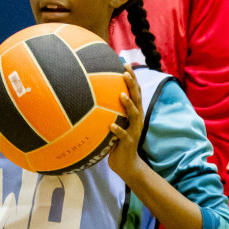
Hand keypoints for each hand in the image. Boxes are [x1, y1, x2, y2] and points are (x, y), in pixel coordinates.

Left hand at [107, 67, 145, 183]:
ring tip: (121, 95)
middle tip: (125, 72)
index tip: (125, 63)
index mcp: (134, 113)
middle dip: (132, 84)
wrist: (126, 164)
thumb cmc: (117, 141)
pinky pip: (123, 136)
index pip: (135, 92)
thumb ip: (109, 110)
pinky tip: (111, 125)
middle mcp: (136, 120)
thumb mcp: (115, 122)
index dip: (132, 78)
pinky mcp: (128, 143)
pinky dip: (118, 130)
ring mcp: (133, 131)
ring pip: (134, 115)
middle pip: (137, 99)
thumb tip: (91, 94)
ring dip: (128, 105)